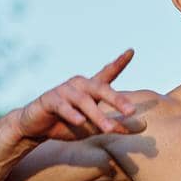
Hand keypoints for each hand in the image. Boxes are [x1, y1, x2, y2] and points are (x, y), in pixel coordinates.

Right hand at [17, 49, 141, 141]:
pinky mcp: (49, 100)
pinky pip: (62, 106)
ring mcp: (63, 91)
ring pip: (84, 101)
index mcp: (90, 89)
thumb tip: (144, 126)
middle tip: (131, 111)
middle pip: (100, 89)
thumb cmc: (67, 123)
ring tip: (108, 128)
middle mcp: (79, 85)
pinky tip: (79, 121)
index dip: (119, 63)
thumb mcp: (94, 127)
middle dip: (116, 100)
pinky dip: (71, 114)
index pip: (107, 73)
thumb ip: (116, 126)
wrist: (36, 127)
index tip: (131, 51)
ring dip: (97, 115)